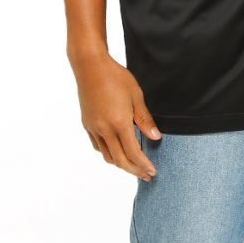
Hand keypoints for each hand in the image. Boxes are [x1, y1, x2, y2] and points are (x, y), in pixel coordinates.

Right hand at [71, 52, 161, 180]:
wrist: (91, 67)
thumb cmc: (116, 77)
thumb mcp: (136, 95)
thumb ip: (145, 119)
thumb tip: (155, 137)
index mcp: (119, 123)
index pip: (133, 152)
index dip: (144, 165)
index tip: (152, 171)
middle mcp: (104, 130)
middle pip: (119, 160)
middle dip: (134, 170)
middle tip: (146, 175)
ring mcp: (94, 128)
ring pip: (107, 155)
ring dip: (121, 164)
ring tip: (133, 165)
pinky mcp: (87, 124)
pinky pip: (98, 146)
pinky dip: (108, 153)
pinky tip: (116, 150)